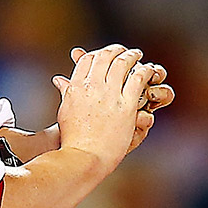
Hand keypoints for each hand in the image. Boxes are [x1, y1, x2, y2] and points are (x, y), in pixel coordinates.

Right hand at [51, 44, 154, 172]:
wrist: (84, 157)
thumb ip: (66, 92)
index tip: (105, 54)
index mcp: (76, 87)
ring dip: (131, 56)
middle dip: (115, 50)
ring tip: (137, 55)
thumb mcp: (65, 111)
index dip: (98, 53)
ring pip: (123, 64)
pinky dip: (144, 71)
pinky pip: (138, 80)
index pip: (88, 59)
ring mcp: (110, 95)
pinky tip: (148, 70)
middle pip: (105, 57)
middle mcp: (92, 86)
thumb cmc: (72, 139)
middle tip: (123, 50)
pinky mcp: (126, 106)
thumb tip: (58, 79)